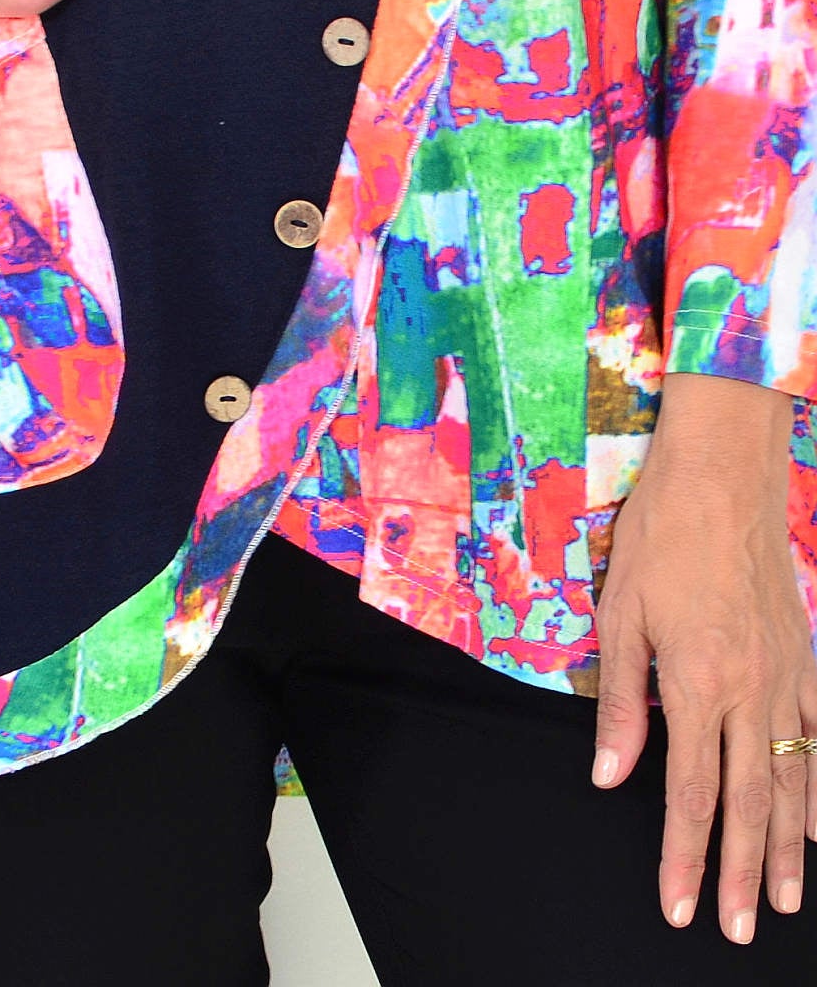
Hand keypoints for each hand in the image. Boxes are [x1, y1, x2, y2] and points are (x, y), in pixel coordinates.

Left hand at [593, 371, 816, 942]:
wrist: (723, 477)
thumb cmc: (661, 538)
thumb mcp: (620, 616)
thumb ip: (620, 702)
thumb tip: (610, 776)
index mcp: (696, 684)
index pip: (691, 793)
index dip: (684, 856)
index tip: (681, 909)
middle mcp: (749, 691)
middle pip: (747, 803)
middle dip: (740, 873)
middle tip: (735, 929)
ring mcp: (787, 676)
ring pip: (792, 781)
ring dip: (787, 846)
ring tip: (783, 899)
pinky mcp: (806, 657)